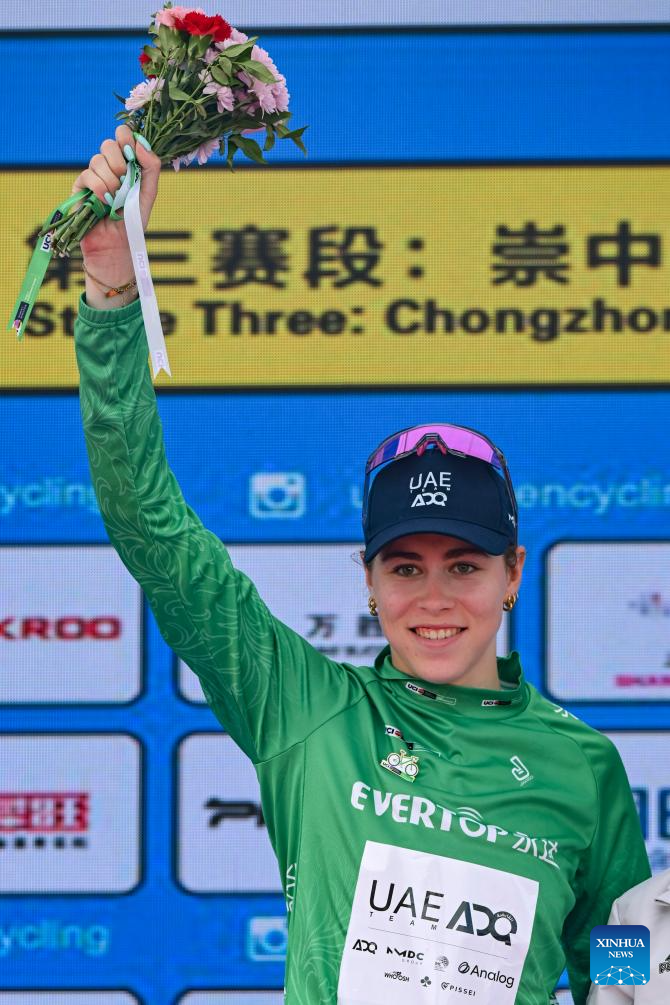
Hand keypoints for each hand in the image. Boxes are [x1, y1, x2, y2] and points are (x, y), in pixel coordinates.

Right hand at [73, 125, 161, 296]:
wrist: (117, 246)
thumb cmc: (133, 222)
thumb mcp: (148, 194)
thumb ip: (150, 167)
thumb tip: (139, 142)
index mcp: (125, 164)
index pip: (122, 136)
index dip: (126, 136)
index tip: (131, 150)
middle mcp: (108, 167)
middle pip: (108, 144)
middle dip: (119, 160)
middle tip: (124, 179)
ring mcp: (93, 176)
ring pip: (97, 159)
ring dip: (111, 179)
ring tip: (115, 198)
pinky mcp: (80, 188)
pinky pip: (87, 175)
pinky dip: (99, 187)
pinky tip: (104, 201)